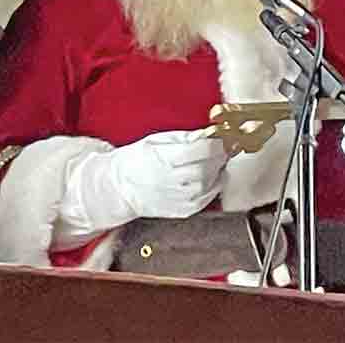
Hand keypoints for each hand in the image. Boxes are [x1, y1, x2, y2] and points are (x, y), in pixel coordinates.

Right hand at [70, 130, 228, 231]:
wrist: (121, 188)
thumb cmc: (136, 161)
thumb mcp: (155, 141)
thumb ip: (182, 137)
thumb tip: (205, 134)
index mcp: (162, 159)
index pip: (199, 150)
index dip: (215, 143)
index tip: (220, 137)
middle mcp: (170, 181)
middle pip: (206, 168)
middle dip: (220, 156)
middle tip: (223, 148)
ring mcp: (176, 198)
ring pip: (209, 184)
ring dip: (219, 171)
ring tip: (217, 162)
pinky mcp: (182, 211)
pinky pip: (206, 199)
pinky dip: (214, 187)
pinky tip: (212, 177)